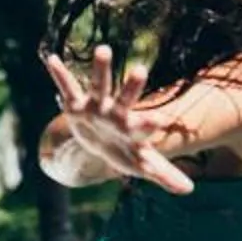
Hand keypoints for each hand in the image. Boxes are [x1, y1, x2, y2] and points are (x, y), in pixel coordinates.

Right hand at [41, 44, 194, 195]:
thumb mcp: (141, 165)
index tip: (161, 120)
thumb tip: (189, 190)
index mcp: (133, 129)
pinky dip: (59, 75)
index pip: (144, 126)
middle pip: (127, 98)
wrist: (99, 144)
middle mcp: (117, 113)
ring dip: (101, 69)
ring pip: (100, 85)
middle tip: (140, 69)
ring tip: (104, 49)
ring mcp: (97, 106)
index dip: (150, 124)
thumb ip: (164, 175)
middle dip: (132, 86)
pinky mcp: (76, 105)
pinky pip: (67, 88)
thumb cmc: (126, 152)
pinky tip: (52, 59)